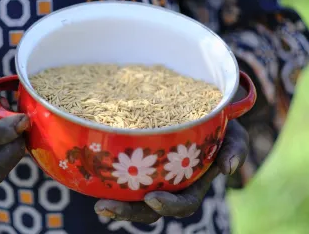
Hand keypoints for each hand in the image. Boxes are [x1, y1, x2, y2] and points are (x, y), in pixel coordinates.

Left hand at [94, 120, 248, 222]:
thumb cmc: (219, 125)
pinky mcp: (137, 163)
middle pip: (149, 208)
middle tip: (104, 208)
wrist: (200, 111)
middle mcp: (171, 185)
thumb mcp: (233, 134)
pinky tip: (88, 176)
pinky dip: (105, 178)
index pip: (183, 204)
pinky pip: (121, 175)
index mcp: (193, 183)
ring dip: (114, 202)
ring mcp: (153, 176)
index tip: (151, 198)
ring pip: (132, 196)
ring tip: (96, 203)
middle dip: (128, 212)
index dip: (168, 206)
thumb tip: (227, 168)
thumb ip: (235, 148)